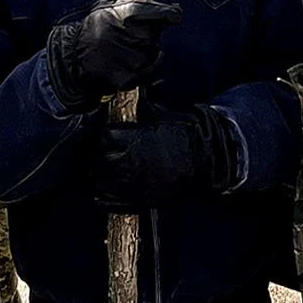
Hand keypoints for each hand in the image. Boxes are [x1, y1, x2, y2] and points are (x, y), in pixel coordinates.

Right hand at [45, 0, 182, 111]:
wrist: (72, 56)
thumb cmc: (95, 25)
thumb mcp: (109, 0)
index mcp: (125, 13)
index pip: (163, 12)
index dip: (171, 13)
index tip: (173, 15)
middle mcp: (128, 36)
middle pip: (156, 33)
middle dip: (149, 32)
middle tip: (132, 33)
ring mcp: (128, 58)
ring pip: (154, 51)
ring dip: (146, 50)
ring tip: (125, 48)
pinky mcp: (127, 77)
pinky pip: (152, 70)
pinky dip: (149, 67)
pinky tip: (133, 62)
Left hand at [89, 103, 237, 210]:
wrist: (206, 162)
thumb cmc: (187, 137)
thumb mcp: (164, 117)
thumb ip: (145, 111)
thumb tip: (135, 99)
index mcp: (136, 139)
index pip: (105, 137)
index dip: (102, 136)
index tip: (103, 137)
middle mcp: (132, 161)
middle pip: (100, 160)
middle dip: (96, 157)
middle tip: (97, 156)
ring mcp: (135, 183)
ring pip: (104, 182)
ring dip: (98, 178)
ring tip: (96, 175)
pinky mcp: (141, 200)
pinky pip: (113, 203)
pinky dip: (102, 200)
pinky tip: (97, 197)